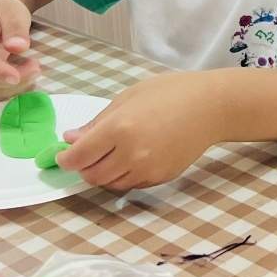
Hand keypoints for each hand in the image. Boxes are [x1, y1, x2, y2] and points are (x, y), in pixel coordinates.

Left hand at [55, 71, 221, 189]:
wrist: (212, 106)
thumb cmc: (170, 92)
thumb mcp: (129, 97)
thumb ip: (98, 122)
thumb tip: (70, 140)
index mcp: (119, 128)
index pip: (78, 157)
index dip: (65, 158)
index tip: (64, 154)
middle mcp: (131, 154)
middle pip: (91, 176)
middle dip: (83, 167)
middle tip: (87, 153)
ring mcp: (147, 169)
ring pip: (110, 184)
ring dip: (103, 173)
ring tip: (110, 155)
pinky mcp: (161, 177)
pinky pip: (132, 184)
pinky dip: (124, 176)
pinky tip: (132, 158)